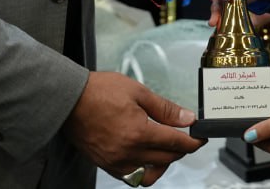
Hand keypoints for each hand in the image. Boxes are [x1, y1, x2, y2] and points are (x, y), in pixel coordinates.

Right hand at [65, 71, 204, 184]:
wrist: (69, 100)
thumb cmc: (99, 92)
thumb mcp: (137, 92)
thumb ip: (164, 109)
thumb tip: (186, 118)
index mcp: (138, 133)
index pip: (176, 143)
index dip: (193, 141)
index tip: (200, 137)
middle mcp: (128, 153)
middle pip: (167, 158)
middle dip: (181, 149)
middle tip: (185, 137)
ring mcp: (117, 163)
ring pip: (152, 174)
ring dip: (164, 163)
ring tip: (165, 148)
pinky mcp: (107, 166)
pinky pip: (133, 177)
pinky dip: (145, 169)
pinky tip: (146, 155)